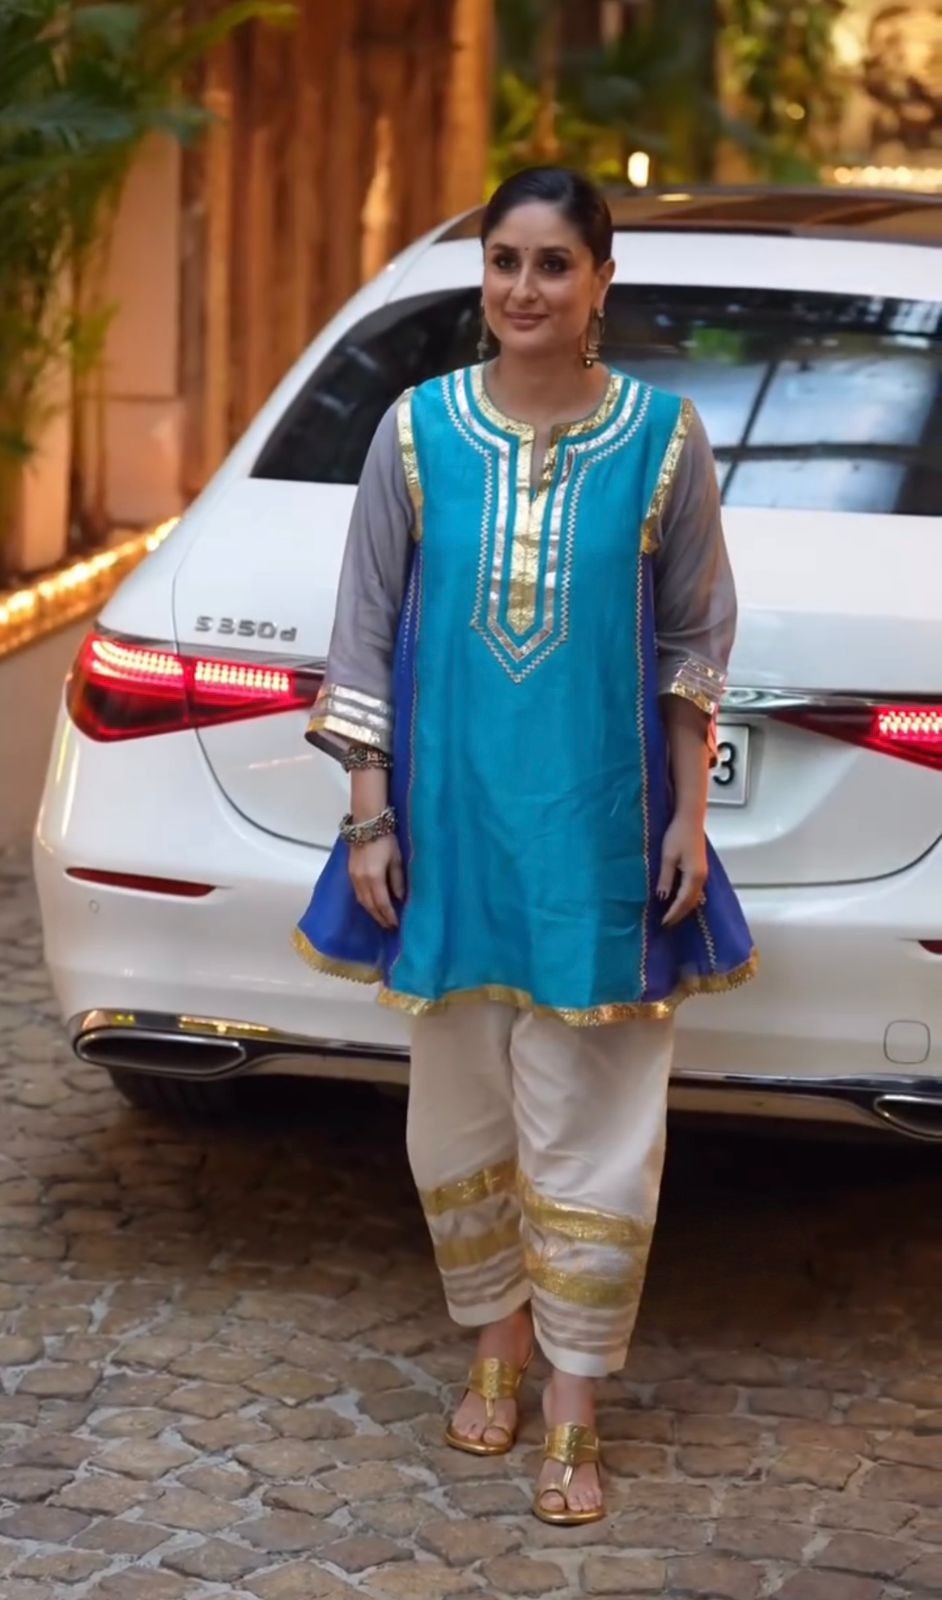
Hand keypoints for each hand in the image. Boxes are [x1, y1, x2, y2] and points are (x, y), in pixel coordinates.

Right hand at [349, 833, 403, 929]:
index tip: (396, 925)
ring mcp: (353, 876)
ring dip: (371, 911)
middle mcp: (361, 880)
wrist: (366, 824)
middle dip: (379, 917)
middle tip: (388, 926)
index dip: (388, 916)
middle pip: (370, 905)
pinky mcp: (350, 872)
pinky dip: (365, 902)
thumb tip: (399, 898)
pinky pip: (357, 893)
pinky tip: (371, 904)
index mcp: (374, 877)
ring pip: (361, 900)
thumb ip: (397, 880)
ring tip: (381, 918)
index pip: (382, 903)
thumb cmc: (386, 839)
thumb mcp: (396, 859)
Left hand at [657, 813, 707, 928]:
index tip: (663, 923)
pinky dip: (686, 899)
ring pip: (694, 897)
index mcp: (694, 876)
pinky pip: (695, 890)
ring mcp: (703, 874)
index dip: (673, 913)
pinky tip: (678, 901)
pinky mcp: (700, 869)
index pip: (683, 901)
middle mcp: (702, 878)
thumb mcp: (667, 857)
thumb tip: (663, 898)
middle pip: (691, 902)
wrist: (690, 819)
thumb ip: (666, 879)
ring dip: (683, 908)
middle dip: (679, 914)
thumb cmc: (677, 835)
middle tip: (666, 925)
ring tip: (671, 916)